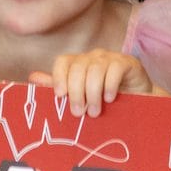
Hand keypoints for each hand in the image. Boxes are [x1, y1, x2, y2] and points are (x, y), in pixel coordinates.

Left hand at [28, 50, 163, 116]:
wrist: (138, 103)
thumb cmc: (105, 101)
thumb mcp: (81, 97)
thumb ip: (59, 87)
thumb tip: (32, 78)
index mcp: (78, 63)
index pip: (63, 62)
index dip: (59, 77)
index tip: (60, 97)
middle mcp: (92, 57)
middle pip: (78, 68)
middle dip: (76, 92)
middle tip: (79, 113)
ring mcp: (110, 58)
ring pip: (95, 69)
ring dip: (93, 93)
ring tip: (95, 112)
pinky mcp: (127, 63)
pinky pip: (114, 69)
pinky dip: (110, 85)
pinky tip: (110, 99)